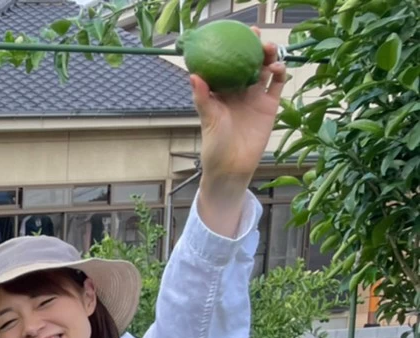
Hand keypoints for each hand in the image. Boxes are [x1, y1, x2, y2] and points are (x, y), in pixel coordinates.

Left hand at [191, 34, 285, 201]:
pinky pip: (278, 84)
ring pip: (265, 69)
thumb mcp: (208, 119)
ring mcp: (255, 96)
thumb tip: (193, 75)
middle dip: (254, 47)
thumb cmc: (214, 145)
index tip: (235, 33)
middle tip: (256, 36)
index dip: (232, 48)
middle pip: (249, 62)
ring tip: (268, 50)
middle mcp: (239, 90)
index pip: (227, 64)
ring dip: (269, 56)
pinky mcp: (270, 105)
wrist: (232, 167)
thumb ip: (202, 97)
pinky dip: (280, 72)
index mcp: (222, 91)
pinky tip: (278, 67)